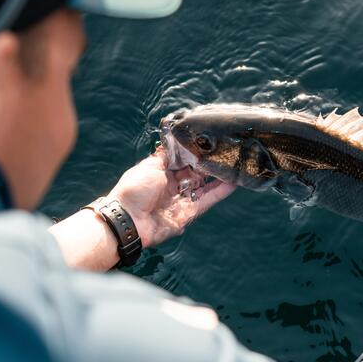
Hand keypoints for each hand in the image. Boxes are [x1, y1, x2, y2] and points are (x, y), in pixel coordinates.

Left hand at [106, 148, 234, 247]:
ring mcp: (181, 201)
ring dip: (219, 179)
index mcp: (161, 174)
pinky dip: (219, 193)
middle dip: (209, 165)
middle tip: (225, 153)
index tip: (209, 144)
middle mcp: (172, 187)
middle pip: (195, 174)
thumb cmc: (134, 189)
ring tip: (233, 167)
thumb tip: (174, 141)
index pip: (183, 162)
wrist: (128, 220)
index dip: (195, 154)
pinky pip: (206, 202)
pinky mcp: (189, 214)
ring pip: (204, 188)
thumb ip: (166, 155)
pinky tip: (232, 183)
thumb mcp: (150, 166)